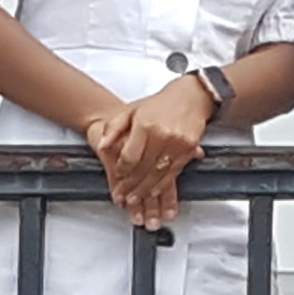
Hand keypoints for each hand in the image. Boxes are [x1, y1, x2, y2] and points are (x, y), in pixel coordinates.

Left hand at [85, 77, 213, 227]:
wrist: (191, 96)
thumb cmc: (160, 103)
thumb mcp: (131, 110)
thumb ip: (114, 128)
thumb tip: (102, 146)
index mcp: (144, 125)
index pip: (130, 156)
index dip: (122, 170)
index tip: (118, 175)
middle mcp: (161, 135)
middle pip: (143, 169)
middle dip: (131, 185)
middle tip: (124, 196)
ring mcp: (177, 143)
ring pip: (158, 174)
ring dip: (145, 190)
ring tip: (135, 198)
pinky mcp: (189, 149)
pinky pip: (173, 172)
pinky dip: (162, 185)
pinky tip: (154, 191)